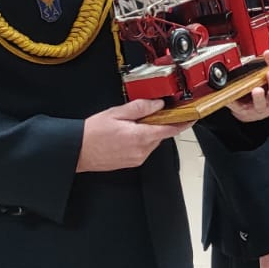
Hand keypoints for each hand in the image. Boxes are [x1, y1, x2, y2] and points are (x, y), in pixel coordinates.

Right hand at [76, 98, 190, 171]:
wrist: (77, 151)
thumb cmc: (92, 133)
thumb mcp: (117, 113)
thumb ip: (140, 108)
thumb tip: (157, 104)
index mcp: (141, 137)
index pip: (170, 129)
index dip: (183, 123)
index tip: (191, 117)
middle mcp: (142, 151)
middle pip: (160, 135)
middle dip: (156, 124)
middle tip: (144, 114)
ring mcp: (136, 158)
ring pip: (151, 142)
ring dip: (146, 133)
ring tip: (127, 125)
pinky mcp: (131, 163)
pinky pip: (142, 149)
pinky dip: (139, 140)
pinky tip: (124, 135)